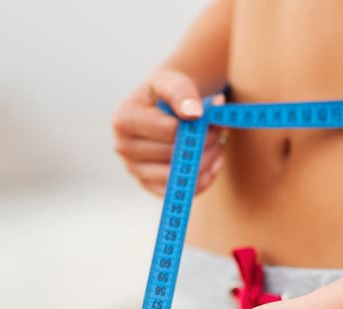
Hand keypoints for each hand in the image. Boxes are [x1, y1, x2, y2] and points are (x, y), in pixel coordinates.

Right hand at [111, 67, 225, 196]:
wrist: (158, 107)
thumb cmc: (165, 93)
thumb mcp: (172, 82)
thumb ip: (182, 91)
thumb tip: (194, 114)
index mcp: (124, 120)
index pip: (169, 131)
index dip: (197, 126)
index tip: (211, 118)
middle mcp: (123, 148)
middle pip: (175, 155)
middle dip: (205, 142)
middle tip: (218, 130)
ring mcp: (135, 170)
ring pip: (179, 177)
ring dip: (207, 160)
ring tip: (216, 143)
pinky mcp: (150, 185)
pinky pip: (180, 192)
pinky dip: (204, 180)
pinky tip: (214, 162)